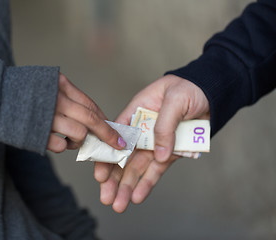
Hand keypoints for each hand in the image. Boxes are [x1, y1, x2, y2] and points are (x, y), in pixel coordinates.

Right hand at [47, 73, 125, 152]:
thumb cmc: (24, 97)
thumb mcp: (47, 88)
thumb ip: (67, 99)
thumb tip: (92, 120)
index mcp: (60, 85)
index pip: (89, 104)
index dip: (105, 120)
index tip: (116, 130)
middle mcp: (56, 99)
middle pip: (91, 118)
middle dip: (107, 134)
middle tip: (117, 143)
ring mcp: (47, 116)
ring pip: (80, 133)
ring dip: (79, 141)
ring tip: (69, 140)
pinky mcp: (39, 132)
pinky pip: (61, 145)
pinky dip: (62, 147)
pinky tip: (53, 141)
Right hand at [94, 74, 209, 212]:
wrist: (211, 93)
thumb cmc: (189, 88)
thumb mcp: (175, 100)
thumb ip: (164, 127)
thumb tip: (159, 156)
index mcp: (136, 113)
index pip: (116, 137)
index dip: (106, 155)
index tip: (100, 174)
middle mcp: (141, 131)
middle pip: (123, 157)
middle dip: (114, 179)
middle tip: (106, 197)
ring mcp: (155, 144)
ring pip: (137, 168)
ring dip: (128, 186)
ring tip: (119, 205)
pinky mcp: (169, 153)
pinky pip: (157, 170)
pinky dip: (148, 183)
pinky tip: (138, 197)